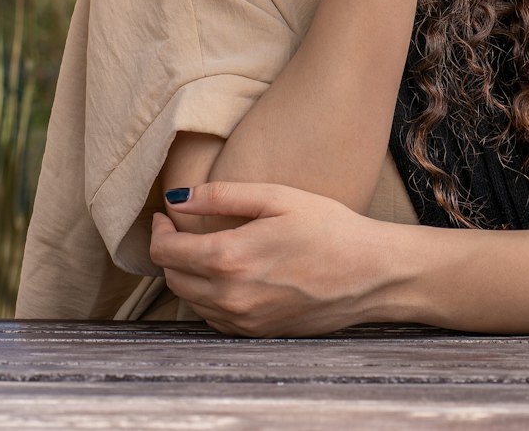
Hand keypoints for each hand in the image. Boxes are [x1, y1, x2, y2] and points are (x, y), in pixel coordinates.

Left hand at [150, 180, 395, 336]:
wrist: (370, 274)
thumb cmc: (329, 227)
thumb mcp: (277, 197)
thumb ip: (223, 195)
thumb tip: (178, 197)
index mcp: (230, 258)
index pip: (166, 251)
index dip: (158, 230)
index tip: (164, 214)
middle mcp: (229, 297)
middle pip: (172, 278)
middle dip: (168, 251)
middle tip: (178, 227)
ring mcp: (242, 320)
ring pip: (189, 301)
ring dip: (185, 274)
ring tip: (199, 247)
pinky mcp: (256, 333)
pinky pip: (212, 317)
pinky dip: (206, 296)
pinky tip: (225, 274)